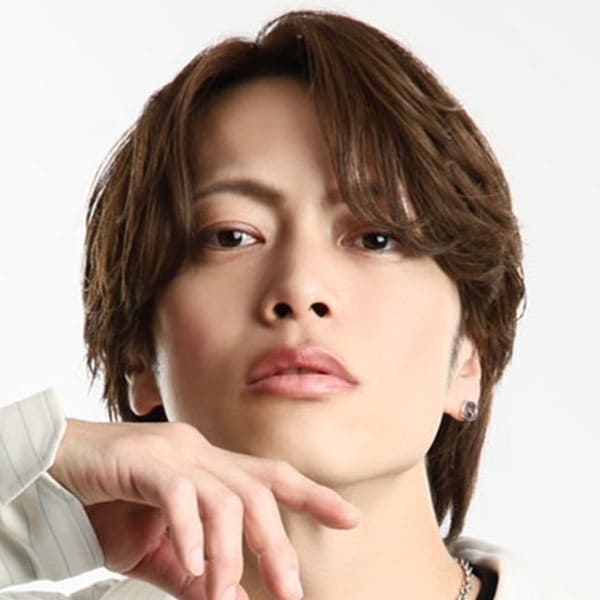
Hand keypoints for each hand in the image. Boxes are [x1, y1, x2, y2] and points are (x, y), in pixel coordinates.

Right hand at [48, 418, 359, 598]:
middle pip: (257, 492)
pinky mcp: (144, 460)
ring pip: (223, 498)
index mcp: (212, 466)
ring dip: (229, 553)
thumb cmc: (111, 508)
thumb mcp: (161, 551)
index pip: (272, 476)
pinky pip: (179, 495)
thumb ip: (195, 572)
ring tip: (226, 594)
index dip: (314, 495)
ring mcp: (174, 452)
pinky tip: (195, 568)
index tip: (351, 518)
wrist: (58, 476)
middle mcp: (201, 452)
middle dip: (277, 544)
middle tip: (290, 591)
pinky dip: (191, 534)